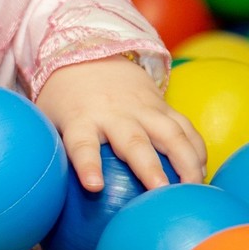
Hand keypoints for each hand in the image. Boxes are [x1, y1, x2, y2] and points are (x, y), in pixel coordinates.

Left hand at [35, 55, 206, 191]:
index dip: (88, 165)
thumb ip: (51, 152)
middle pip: (134, 142)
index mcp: (81, 119)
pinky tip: (203, 171)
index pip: (82, 144)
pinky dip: (197, 148)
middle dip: (149, 167)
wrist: (88, 54)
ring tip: (194, 189)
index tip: (94, 186)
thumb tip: (45, 196)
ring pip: (170, 133)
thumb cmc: (65, 101)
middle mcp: (113, 113)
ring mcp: (142, 108)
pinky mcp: (162, 105)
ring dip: (186, 160)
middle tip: (161, 192)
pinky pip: (185, 126)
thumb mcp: (49, 120)